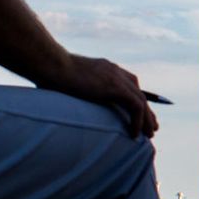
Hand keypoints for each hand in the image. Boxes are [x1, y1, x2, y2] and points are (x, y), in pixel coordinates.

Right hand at [39, 54, 158, 137]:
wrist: (49, 63)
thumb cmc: (46, 72)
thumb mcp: (63, 81)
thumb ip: (70, 89)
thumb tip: (56, 102)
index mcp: (104, 68)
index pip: (129, 82)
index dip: (136, 98)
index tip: (139, 113)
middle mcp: (114, 71)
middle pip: (139, 92)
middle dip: (147, 111)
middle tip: (151, 127)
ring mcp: (116, 77)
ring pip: (141, 101)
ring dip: (147, 119)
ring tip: (149, 135)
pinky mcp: (114, 87)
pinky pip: (136, 106)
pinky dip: (138, 121)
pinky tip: (135, 135)